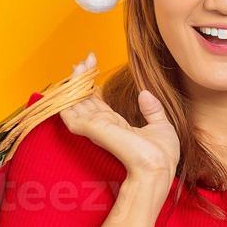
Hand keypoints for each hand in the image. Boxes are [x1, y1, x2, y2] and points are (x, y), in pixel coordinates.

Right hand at [59, 53, 180, 184]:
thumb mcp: (161, 126)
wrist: (158, 166)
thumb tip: (145, 94)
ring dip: (74, 84)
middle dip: (82, 80)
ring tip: (77, 65)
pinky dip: (65, 99)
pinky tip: (67, 84)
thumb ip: (152, 110)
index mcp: (117, 126)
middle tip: (83, 60)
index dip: (93, 86)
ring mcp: (96, 128)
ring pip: (76, 103)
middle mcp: (103, 126)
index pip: (98, 103)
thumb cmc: (161, 155)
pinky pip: (70, 113)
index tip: (93, 67)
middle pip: (85, 100)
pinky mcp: (92, 129)